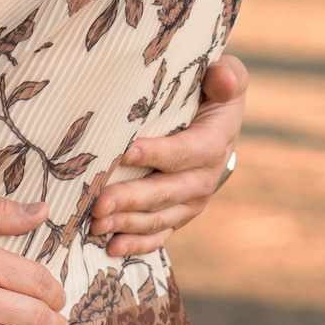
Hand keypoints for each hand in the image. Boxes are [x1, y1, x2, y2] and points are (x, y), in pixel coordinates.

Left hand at [89, 54, 246, 255]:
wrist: (217, 125)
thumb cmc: (212, 93)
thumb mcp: (227, 78)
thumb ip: (228, 76)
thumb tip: (222, 78)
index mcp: (214, 144)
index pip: (185, 152)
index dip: (157, 154)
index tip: (125, 152)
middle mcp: (204, 179)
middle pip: (166, 193)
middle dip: (131, 199)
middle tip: (99, 202)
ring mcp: (190, 202)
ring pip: (159, 217)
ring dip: (127, 223)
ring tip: (96, 224)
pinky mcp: (177, 215)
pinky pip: (160, 234)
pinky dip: (137, 244)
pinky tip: (112, 248)